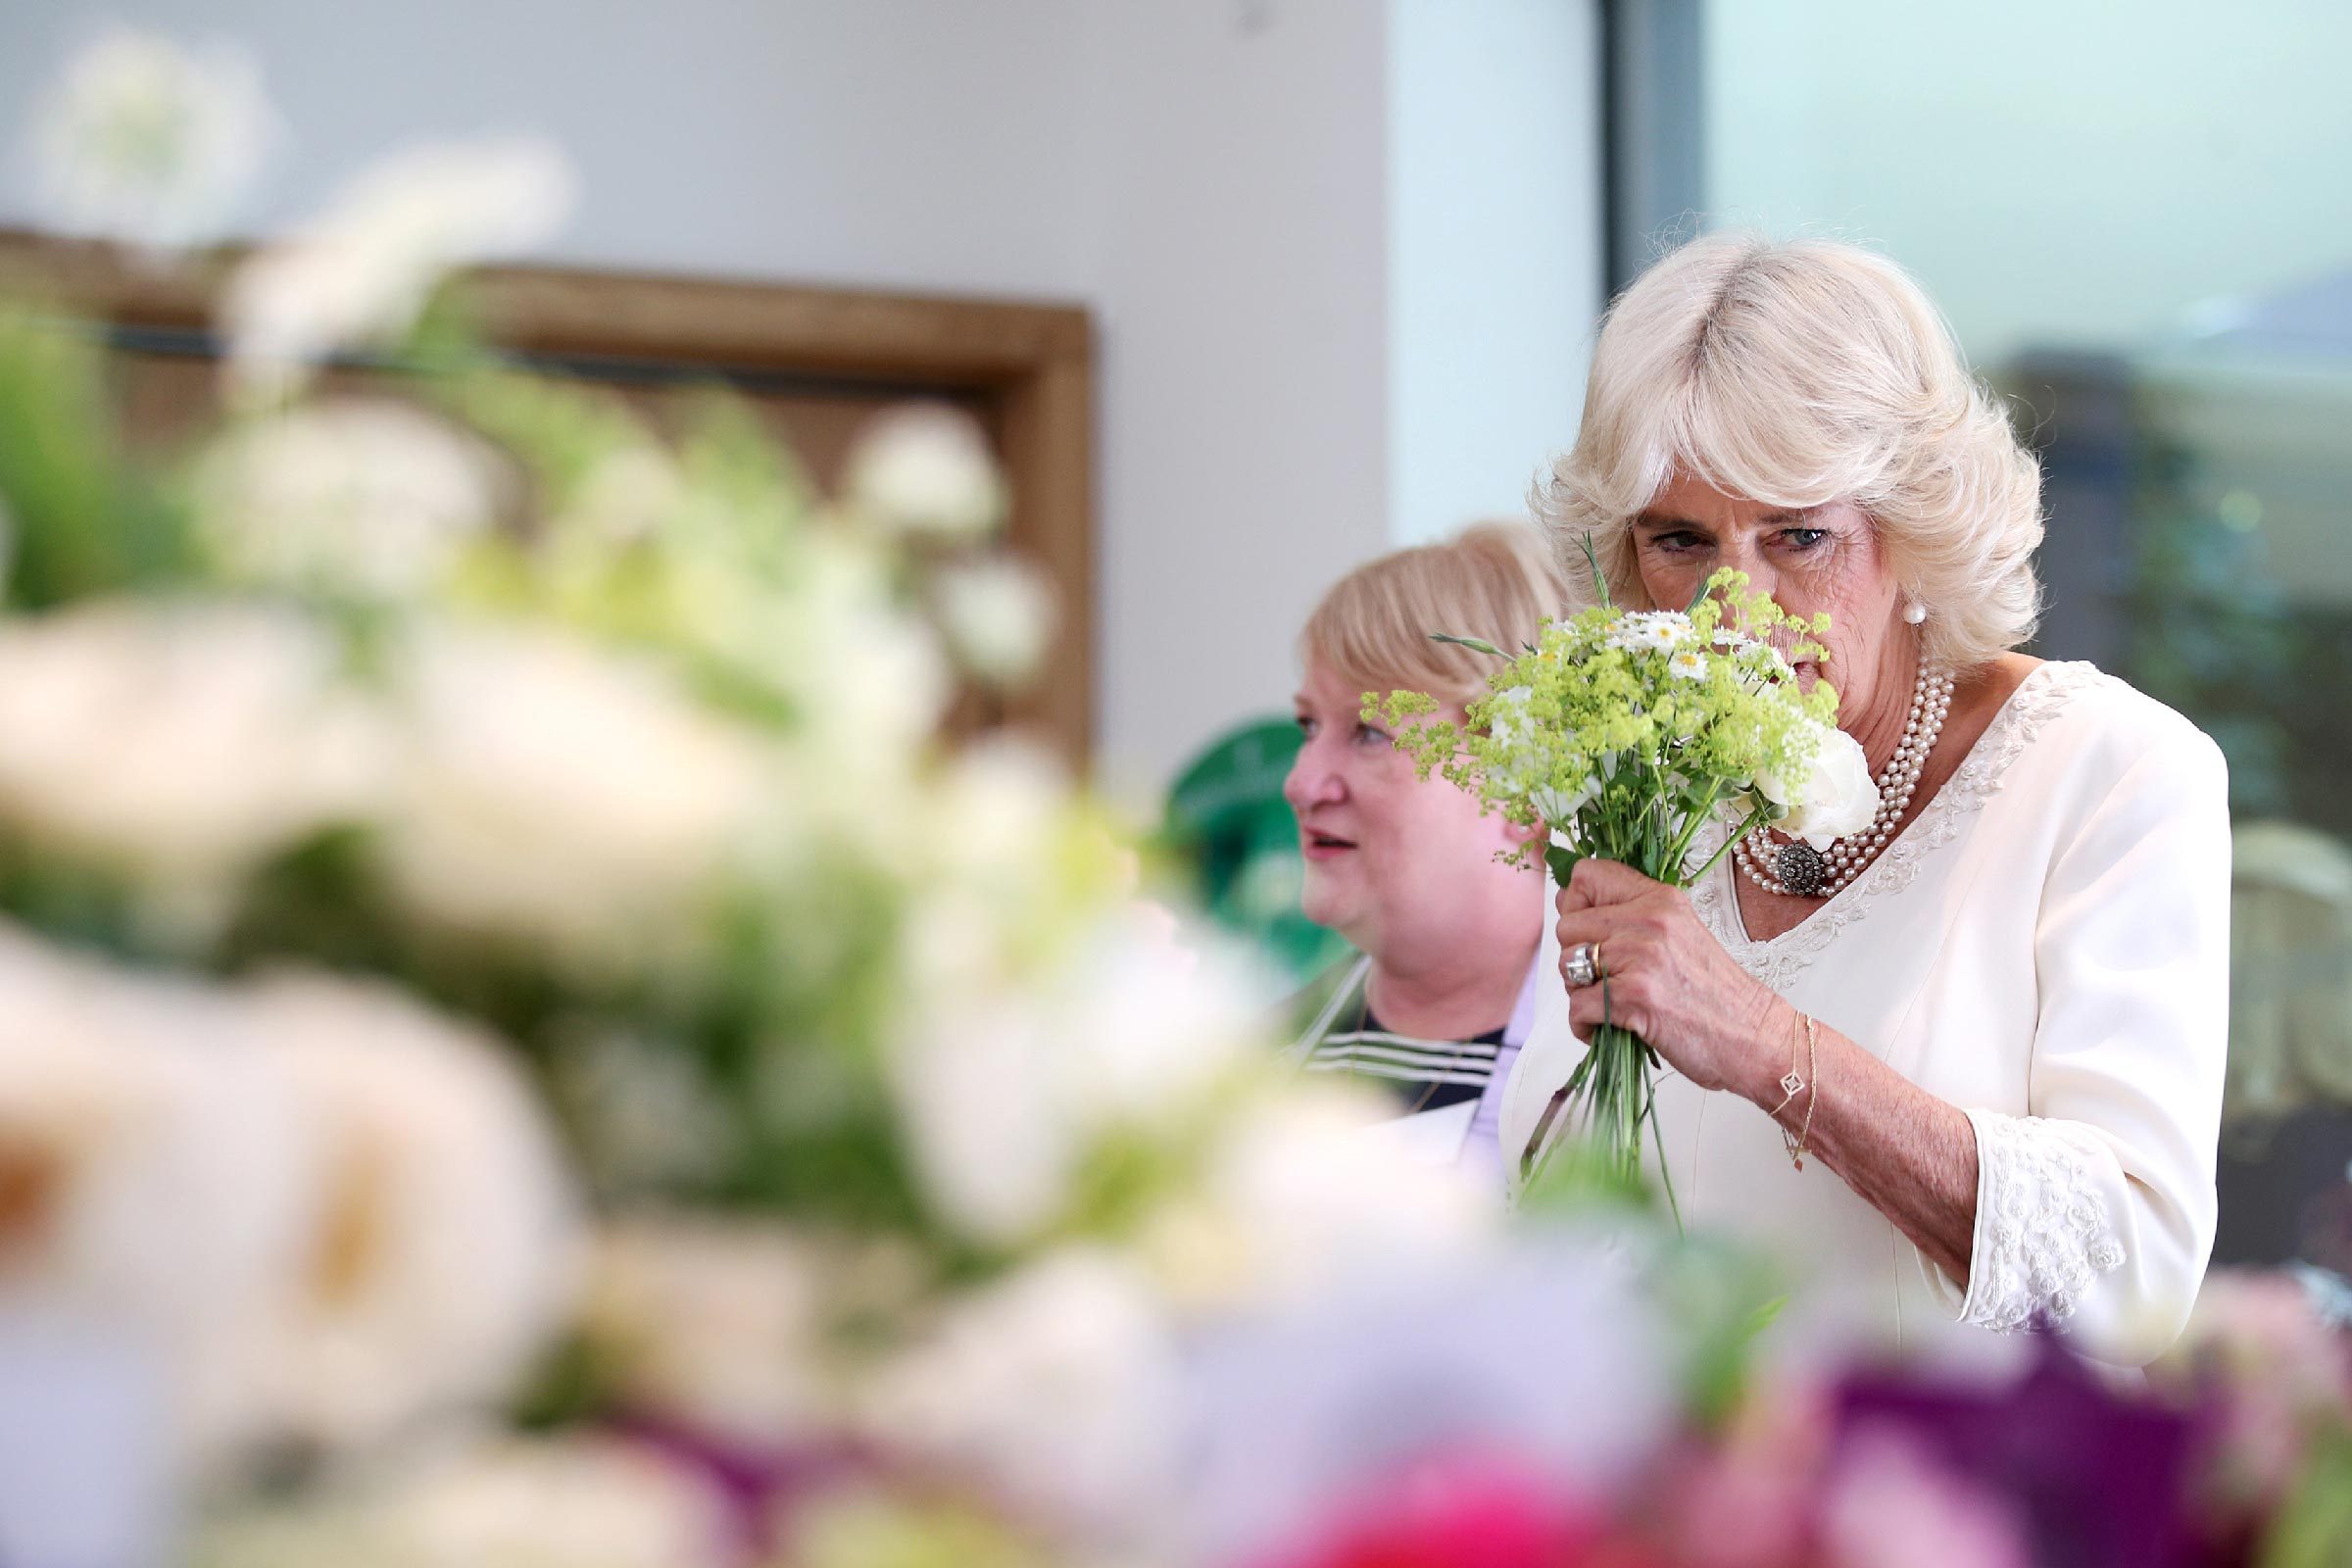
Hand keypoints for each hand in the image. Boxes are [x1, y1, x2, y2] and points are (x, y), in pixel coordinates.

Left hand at [1555, 858, 1790, 1097]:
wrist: (1755, 1037)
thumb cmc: (1715, 993)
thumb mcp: (1679, 933)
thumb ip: (1631, 915)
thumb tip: (1568, 901)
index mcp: (1660, 899)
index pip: (1587, 876)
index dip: (1575, 904)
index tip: (1589, 931)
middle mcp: (1649, 920)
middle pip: (1567, 926)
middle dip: (1574, 958)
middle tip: (1602, 981)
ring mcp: (1641, 958)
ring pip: (1567, 966)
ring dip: (1579, 993)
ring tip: (1610, 1005)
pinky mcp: (1635, 998)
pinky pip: (1577, 1007)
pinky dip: (1584, 1026)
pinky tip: (1609, 1029)